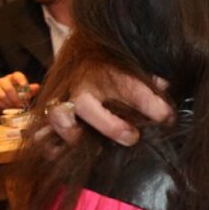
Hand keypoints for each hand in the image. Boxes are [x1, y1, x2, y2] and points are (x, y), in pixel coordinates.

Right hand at [0, 72, 39, 112]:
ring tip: (15, 107)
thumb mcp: (26, 90)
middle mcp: (3, 80)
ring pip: (2, 95)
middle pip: (9, 88)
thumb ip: (31, 89)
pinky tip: (8, 108)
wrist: (6, 97)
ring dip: (10, 103)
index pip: (17, 76)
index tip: (24, 87)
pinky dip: (3, 105)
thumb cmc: (18, 92)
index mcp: (14, 77)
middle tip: (21, 105)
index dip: (21, 80)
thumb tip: (37, 86)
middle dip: (16, 98)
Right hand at [45, 71, 172, 147]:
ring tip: (91, 146)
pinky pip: (41, 132)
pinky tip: (61, 154)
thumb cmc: (116, 68)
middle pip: (86, 105)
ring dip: (71, 132)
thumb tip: (167, 87)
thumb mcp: (135, 68)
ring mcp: (64, 100)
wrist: (85, 55)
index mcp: (110, 74)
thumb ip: (151, 80)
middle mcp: (84, 87)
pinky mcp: (52, 115)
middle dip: (109, 125)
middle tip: (132, 138)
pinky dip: (49, 145)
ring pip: (57, 115)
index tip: (167, 118)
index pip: (131, 88)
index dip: (151, 105)